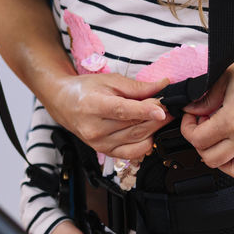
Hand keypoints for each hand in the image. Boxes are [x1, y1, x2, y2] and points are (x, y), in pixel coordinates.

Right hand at [46, 72, 169, 159]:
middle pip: (133, 126)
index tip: (162, 110)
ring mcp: (99, 143)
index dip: (144, 111)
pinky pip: (131, 153)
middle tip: (168, 107)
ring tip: (162, 117)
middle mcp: (95, 128)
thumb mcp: (110, 80)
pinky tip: (150, 133)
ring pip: (136, 139)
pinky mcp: (104, 151)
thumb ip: (137, 87)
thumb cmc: (86, 90)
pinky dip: (145, 144)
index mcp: (94, 105)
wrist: (65, 104)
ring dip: (154, 129)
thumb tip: (162, 86)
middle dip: (156, 117)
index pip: (123, 111)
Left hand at [179, 44, 233, 178]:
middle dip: (200, 143)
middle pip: (211, 159)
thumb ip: (206, 97)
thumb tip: (192, 109)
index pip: (198, 140)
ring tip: (217, 138)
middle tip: (202, 124)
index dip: (188, 128)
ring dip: (220, 158)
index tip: (192, 116)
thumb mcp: (226, 75)